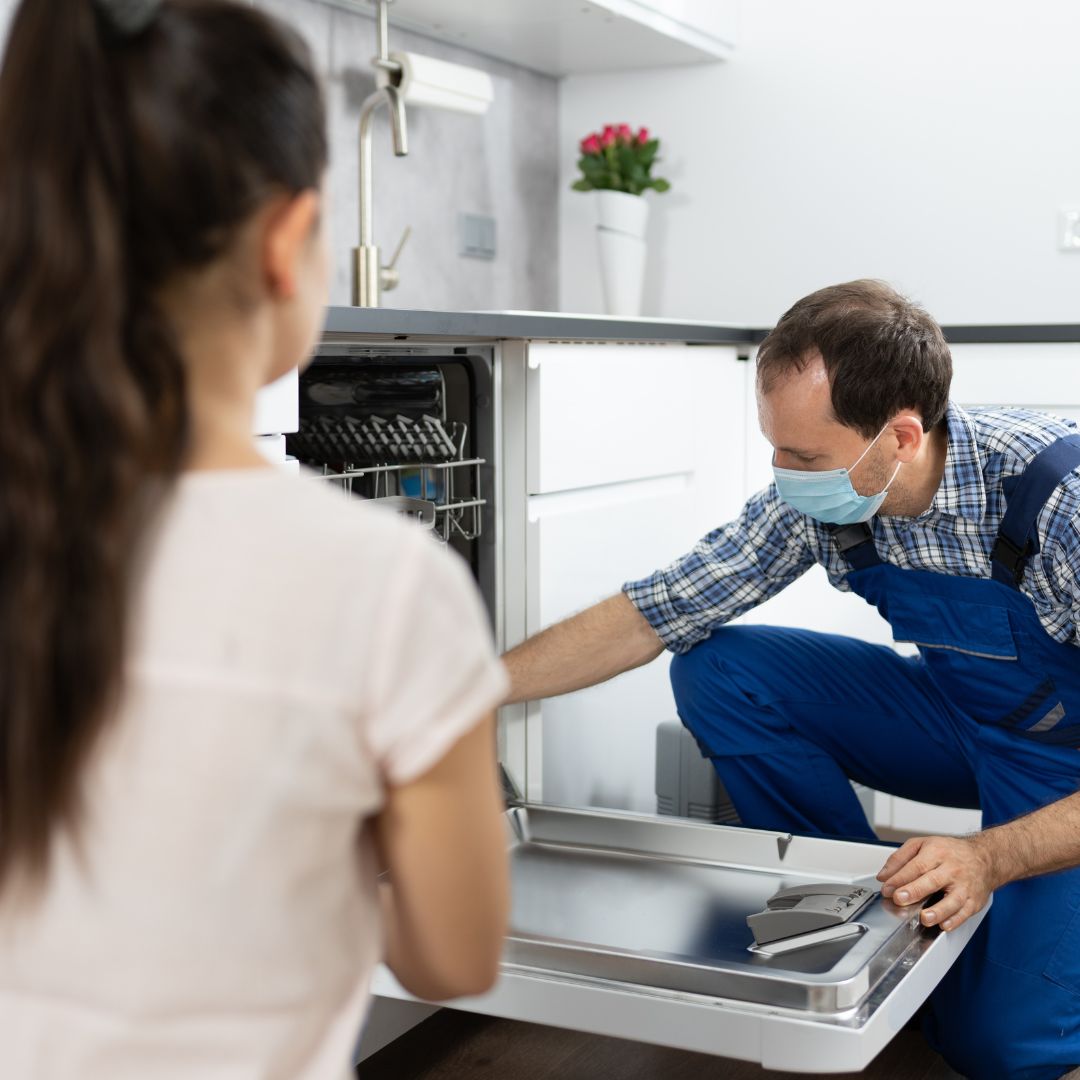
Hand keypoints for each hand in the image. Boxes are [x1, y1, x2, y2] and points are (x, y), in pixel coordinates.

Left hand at [876, 834, 999, 931]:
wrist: (984, 858)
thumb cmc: (950, 852)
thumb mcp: (922, 845)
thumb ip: (900, 859)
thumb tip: (884, 876)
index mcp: (937, 852)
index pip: (916, 866)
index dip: (900, 878)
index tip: (887, 888)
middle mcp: (952, 869)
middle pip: (932, 880)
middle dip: (915, 891)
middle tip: (900, 899)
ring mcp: (965, 886)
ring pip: (952, 900)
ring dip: (938, 911)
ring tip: (924, 918)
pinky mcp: (975, 901)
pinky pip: (965, 912)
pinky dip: (955, 920)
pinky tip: (944, 925)